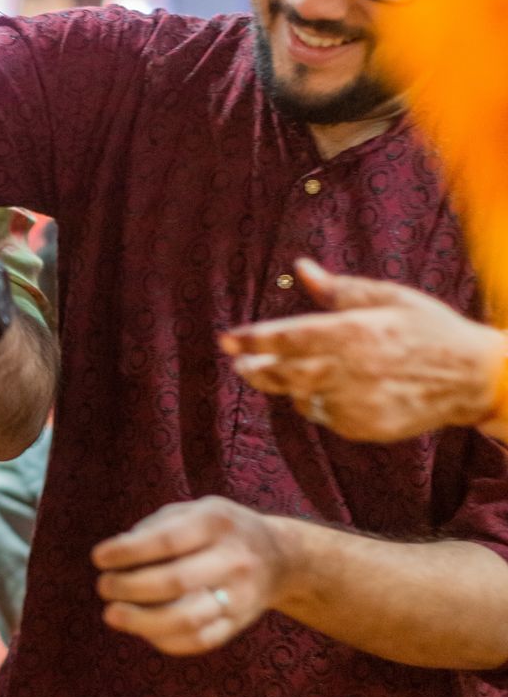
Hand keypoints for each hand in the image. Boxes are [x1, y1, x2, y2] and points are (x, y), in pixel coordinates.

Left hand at [92, 497, 288, 654]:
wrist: (279, 557)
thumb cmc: (218, 531)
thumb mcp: (194, 511)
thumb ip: (155, 527)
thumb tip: (115, 555)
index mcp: (217, 522)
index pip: (168, 541)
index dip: (128, 553)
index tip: (99, 558)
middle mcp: (233, 559)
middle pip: (176, 581)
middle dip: (130, 587)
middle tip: (104, 587)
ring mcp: (240, 596)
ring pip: (188, 619)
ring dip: (142, 622)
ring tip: (112, 615)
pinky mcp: (238, 624)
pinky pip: (198, 641)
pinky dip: (163, 639)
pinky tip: (141, 630)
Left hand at [222, 258, 505, 441]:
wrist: (471, 379)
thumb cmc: (428, 329)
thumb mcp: (389, 299)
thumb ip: (339, 289)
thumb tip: (301, 268)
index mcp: (355, 333)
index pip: (289, 337)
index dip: (253, 339)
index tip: (227, 339)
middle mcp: (351, 370)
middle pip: (284, 374)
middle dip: (256, 369)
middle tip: (240, 364)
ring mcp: (356, 403)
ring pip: (302, 398)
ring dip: (291, 387)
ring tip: (293, 373)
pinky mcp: (363, 428)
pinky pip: (325, 416)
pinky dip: (320, 404)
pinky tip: (333, 390)